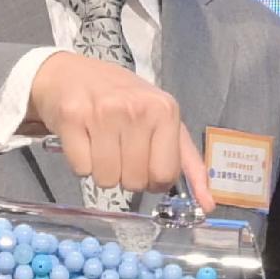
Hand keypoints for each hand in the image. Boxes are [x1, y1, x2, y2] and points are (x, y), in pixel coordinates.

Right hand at [32, 47, 212, 202]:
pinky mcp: (71, 117)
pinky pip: (81, 169)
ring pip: (106, 179)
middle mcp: (136, 109)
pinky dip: (81, 163)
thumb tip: (208, 204)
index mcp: (164, 111)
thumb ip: (188, 164)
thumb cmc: (122, 100)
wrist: (70, 74)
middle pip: (134, 181)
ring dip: (103, 171)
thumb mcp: (163, 121)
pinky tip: (84, 140)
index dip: (153, 180)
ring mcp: (102, 112)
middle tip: (120, 151)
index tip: (145, 166)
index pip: (164, 175)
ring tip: (101, 145)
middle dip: (127, 175)